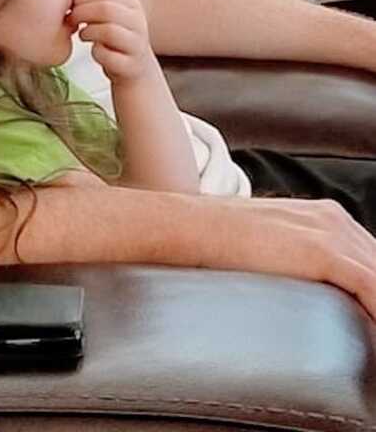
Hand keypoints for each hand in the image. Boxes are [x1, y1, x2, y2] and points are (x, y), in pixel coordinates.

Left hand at [68, 0, 154, 81]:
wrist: (135, 69)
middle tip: (71, 20)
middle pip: (106, 9)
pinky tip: (95, 51)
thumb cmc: (114, 38)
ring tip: (82, 35)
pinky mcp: (131, 66)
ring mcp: (137, 44)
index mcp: (132, 5)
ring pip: (108, 31)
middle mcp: (138, 22)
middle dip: (81, 13)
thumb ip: (93, 2)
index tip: (71, 6)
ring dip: (88, 32)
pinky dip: (96, 53)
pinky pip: (108, 56)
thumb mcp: (109, 16)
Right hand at [213, 196, 375, 320]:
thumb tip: (302, 288)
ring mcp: (330, 231)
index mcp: (325, 215)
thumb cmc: (219, 241)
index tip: (370, 314)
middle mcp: (334, 217)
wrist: (193, 227)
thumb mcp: (271, 243)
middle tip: (374, 328)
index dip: (374, 288)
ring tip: (375, 336)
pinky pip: (374, 286)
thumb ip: (295, 257)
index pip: (370, 257)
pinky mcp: (323, 250)